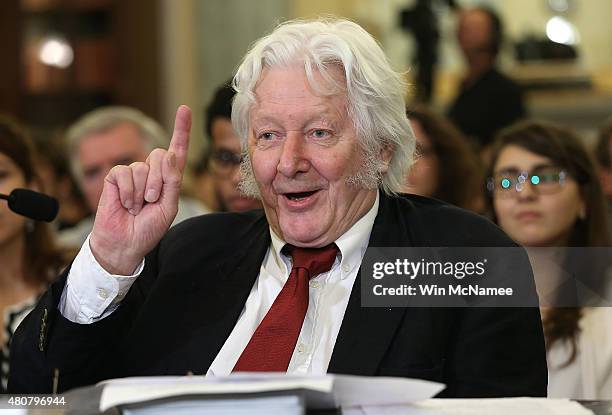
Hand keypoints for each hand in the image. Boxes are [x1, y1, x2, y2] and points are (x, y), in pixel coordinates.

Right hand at [89, 106, 191, 274]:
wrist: (124, 243)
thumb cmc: (148, 228)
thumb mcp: (168, 207)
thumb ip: (172, 181)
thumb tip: (168, 152)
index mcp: (169, 179)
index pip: (177, 151)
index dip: (181, 130)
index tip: (184, 109)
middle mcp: (152, 173)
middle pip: (160, 154)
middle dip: (159, 180)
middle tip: (152, 201)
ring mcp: (133, 174)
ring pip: (142, 166)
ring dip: (142, 191)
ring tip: (137, 207)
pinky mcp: (115, 178)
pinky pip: (124, 172)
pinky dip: (128, 191)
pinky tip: (126, 204)